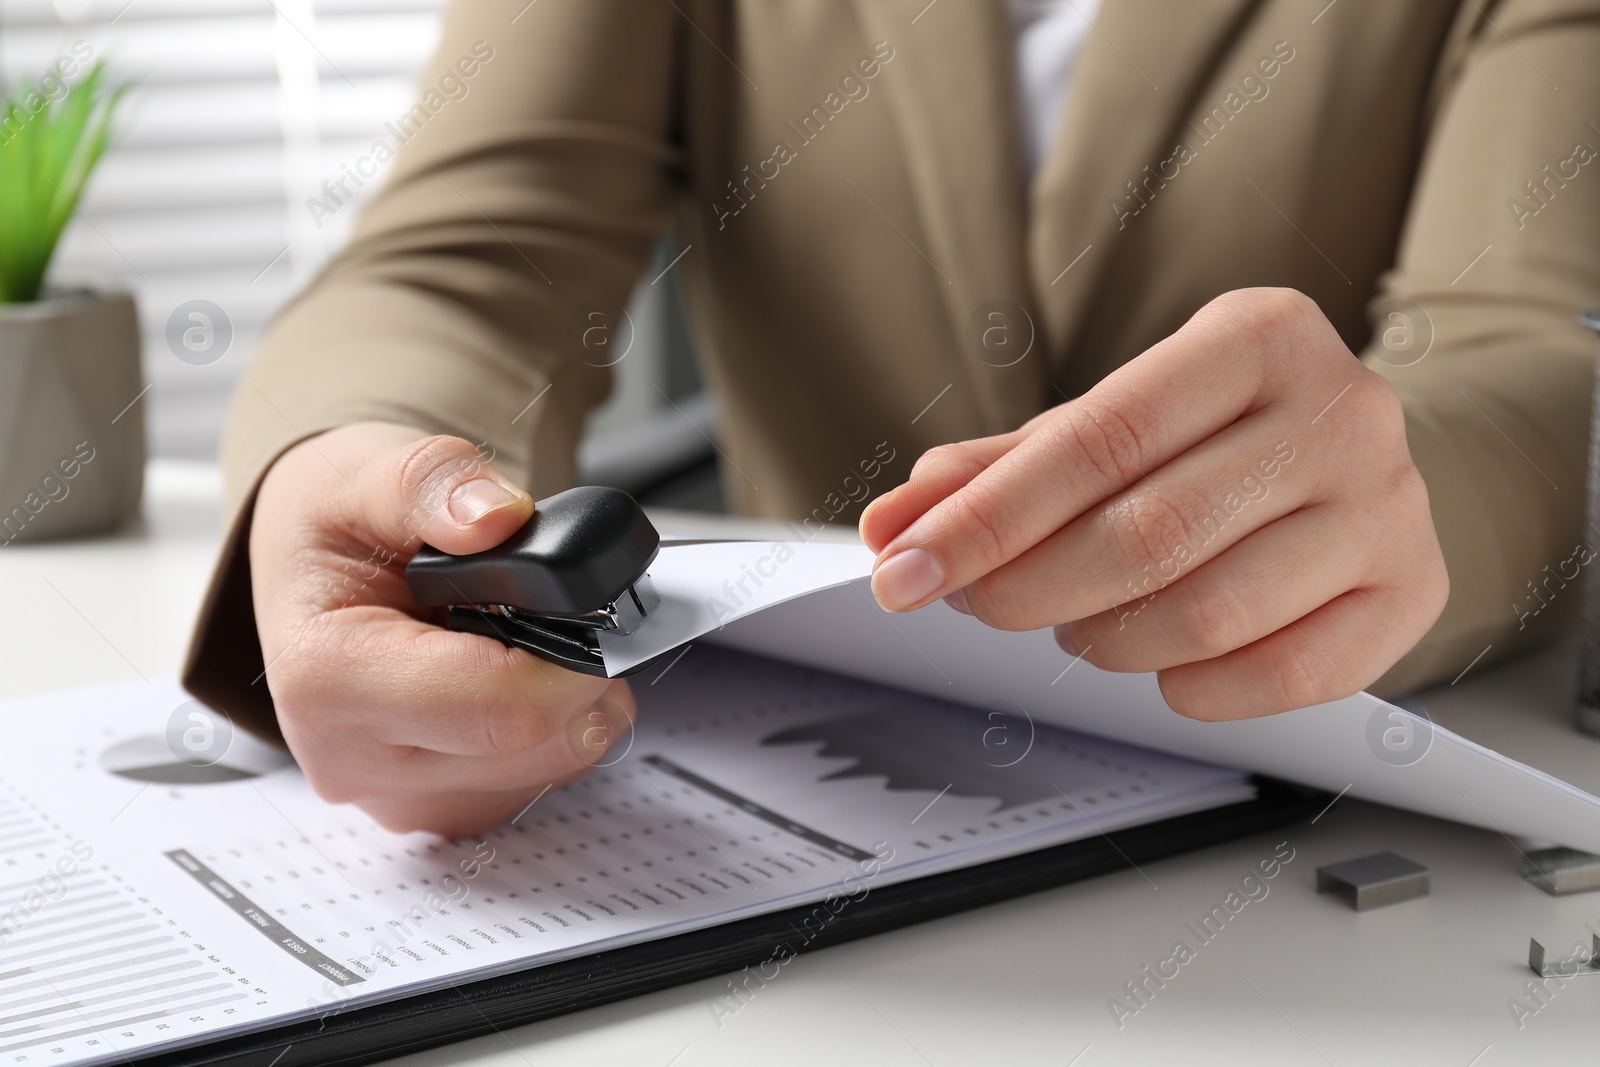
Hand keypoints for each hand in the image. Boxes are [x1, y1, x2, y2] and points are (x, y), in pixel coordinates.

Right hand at [249, 422, 635, 835]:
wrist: (313, 570)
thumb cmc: (336, 527)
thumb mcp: (369, 469)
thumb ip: (435, 484)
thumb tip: (495, 517)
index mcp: (328, 677)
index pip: (498, 707)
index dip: (574, 659)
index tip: (600, 612)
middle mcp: (354, 757)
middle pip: (534, 745)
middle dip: (578, 674)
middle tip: (568, 611)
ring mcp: (397, 795)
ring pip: (548, 769)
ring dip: (570, 703)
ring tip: (529, 636)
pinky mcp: (438, 807)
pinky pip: (537, 783)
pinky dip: (553, 728)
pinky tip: (518, 676)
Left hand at [860, 288, 1447, 718]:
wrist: (1356, 456)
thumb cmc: (1214, 439)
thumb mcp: (1109, 427)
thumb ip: (1000, 470)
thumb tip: (894, 521)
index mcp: (1257, 337)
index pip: (1094, 442)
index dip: (983, 520)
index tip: (902, 571)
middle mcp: (1342, 410)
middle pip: (1148, 534)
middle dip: (1031, 587)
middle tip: (983, 604)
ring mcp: (1389, 505)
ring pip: (1210, 613)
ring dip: (1109, 641)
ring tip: (1083, 626)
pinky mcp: (1414, 591)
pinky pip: (1285, 676)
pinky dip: (1196, 689)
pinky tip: (1165, 664)